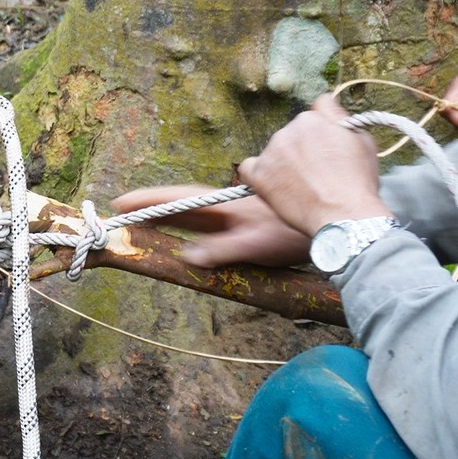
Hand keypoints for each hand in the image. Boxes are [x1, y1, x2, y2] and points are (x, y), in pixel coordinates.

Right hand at [111, 185, 311, 267]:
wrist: (335, 225)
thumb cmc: (295, 235)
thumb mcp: (256, 245)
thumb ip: (221, 251)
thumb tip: (186, 256)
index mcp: (223, 211)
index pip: (178, 202)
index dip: (149, 202)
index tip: (122, 202)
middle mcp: (227, 208)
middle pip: (182, 204)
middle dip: (152, 205)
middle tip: (122, 207)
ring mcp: (238, 213)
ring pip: (196, 208)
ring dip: (169, 209)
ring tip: (146, 214)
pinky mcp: (252, 220)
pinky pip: (213, 216)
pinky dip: (192, 217)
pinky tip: (189, 225)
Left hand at [237, 95, 392, 237]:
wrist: (344, 214)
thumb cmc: (357, 181)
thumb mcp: (362, 140)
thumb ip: (339, 117)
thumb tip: (326, 104)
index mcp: (311, 119)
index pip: (311, 118)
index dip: (322, 135)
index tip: (328, 152)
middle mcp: (287, 130)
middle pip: (292, 136)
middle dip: (302, 151)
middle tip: (318, 174)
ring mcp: (271, 152)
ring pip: (274, 153)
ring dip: (284, 165)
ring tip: (303, 187)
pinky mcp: (259, 175)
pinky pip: (249, 169)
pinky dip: (259, 176)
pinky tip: (273, 187)